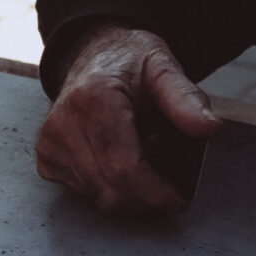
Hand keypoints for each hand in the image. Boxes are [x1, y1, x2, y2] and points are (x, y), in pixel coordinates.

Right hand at [36, 23, 223, 211]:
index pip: (123, 170)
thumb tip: (209, 128)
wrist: (90, 56)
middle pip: (110, 192)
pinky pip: (85, 193)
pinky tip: (119, 160)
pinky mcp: (46, 161)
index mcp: (92, 100)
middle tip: (169, 184)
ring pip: (98, 197)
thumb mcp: (162, 68)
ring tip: (143, 158)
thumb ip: (186, 98)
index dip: (155, 193)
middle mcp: (62, 126)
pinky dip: (110, 186)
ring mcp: (49, 147)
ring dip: (130, 191)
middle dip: (146, 199)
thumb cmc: (127, 63)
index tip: (181, 198)